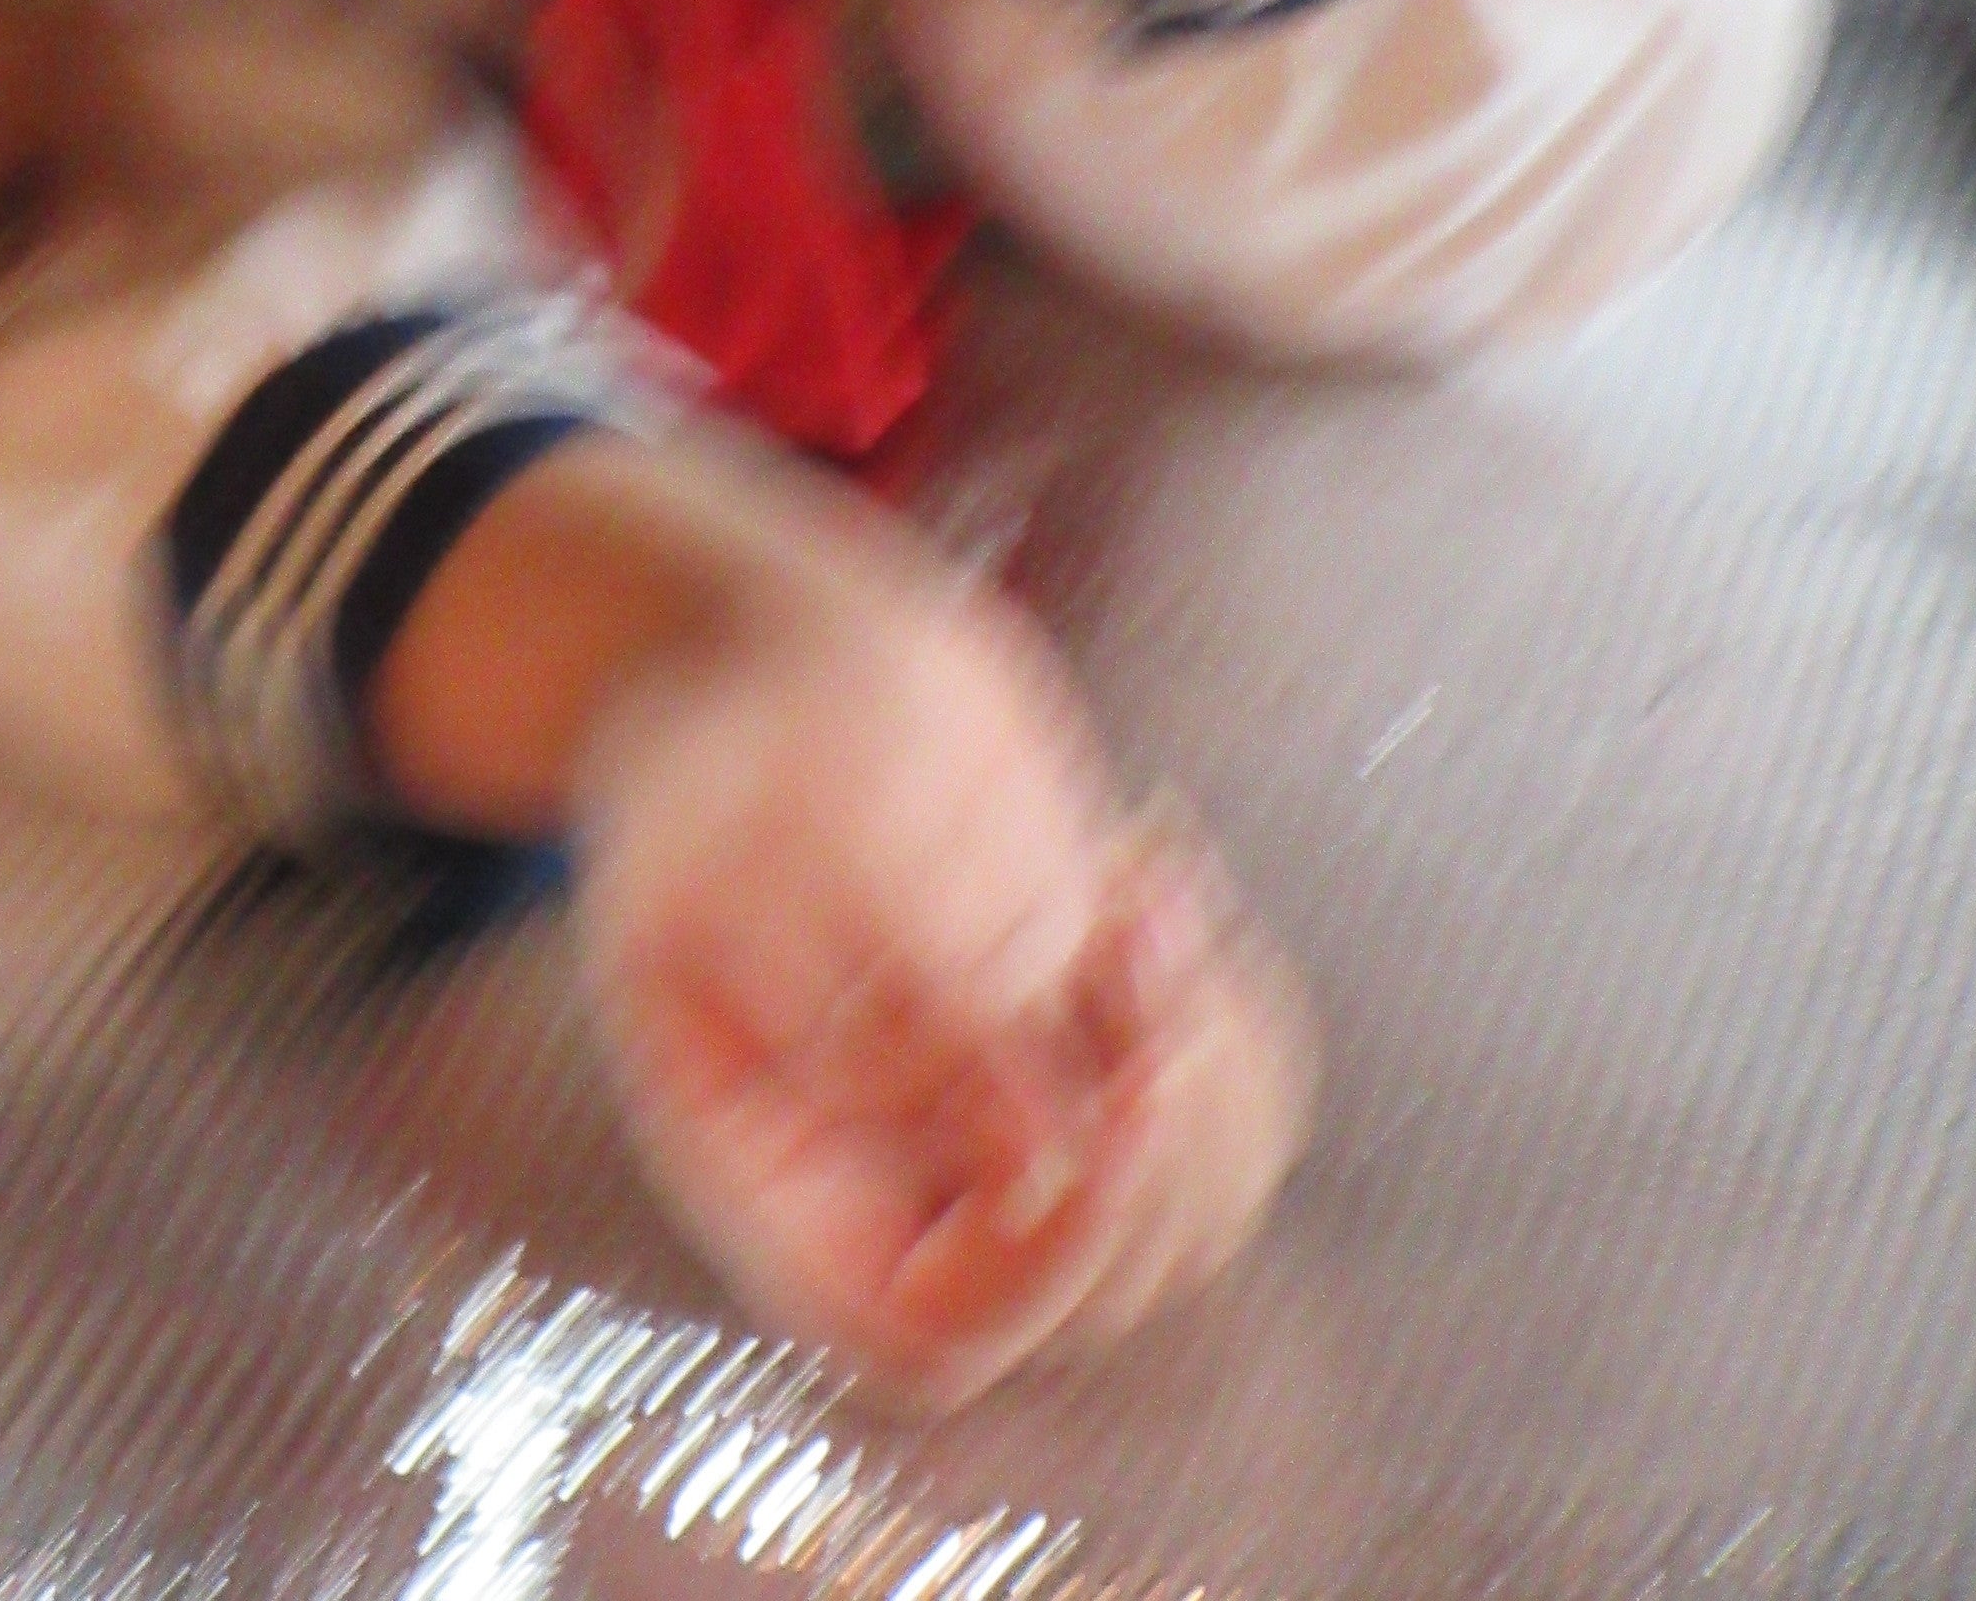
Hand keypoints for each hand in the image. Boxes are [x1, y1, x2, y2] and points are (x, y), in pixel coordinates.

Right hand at [571, 541, 1315, 1405]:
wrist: (781, 647)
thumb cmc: (741, 728)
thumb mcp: (779, 826)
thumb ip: (896, 993)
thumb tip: (1036, 1150)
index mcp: (771, 1163)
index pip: (921, 1329)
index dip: (1037, 1263)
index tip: (1109, 1119)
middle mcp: (898, 1177)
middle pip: (1088, 1288)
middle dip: (1150, 1128)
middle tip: (1120, 928)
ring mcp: (1006, 1125)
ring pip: (1187, 1214)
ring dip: (1204, 1059)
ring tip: (1133, 890)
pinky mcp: (1089, 1055)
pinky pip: (1231, 1115)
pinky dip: (1233, 1011)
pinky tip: (1158, 878)